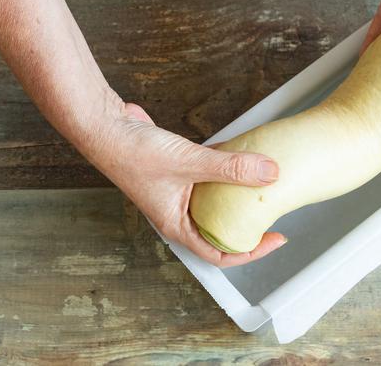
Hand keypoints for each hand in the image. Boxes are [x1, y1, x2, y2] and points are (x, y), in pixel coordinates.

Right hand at [80, 93, 286, 267]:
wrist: (105, 126)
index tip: (275, 239)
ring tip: (265, 186)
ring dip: (238, 194)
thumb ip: (230, 167)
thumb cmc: (131, 153)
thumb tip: (269, 172)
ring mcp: (178, 192)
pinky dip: (226, 169)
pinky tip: (243, 156)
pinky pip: (209, 176)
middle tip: (273, 212)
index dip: (251, 251)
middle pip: (220, 229)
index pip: (219, 253)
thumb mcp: (189, 162)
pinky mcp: (179, 170)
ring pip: (216, 201)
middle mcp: (178, 213)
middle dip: (248, 224)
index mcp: (177, 225)